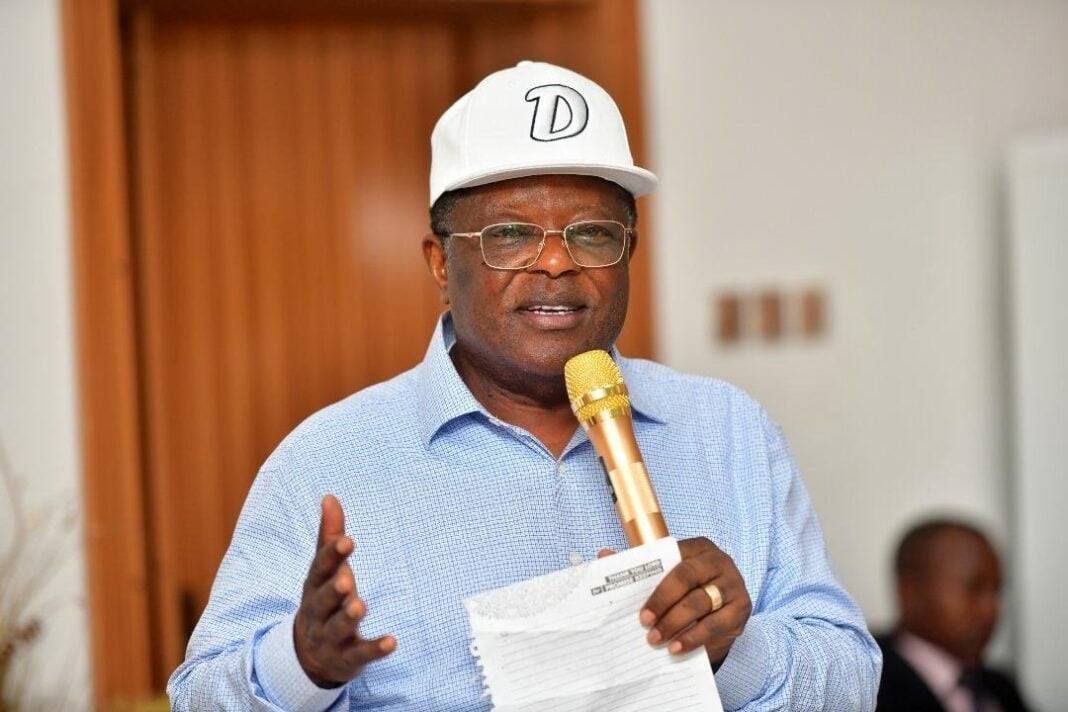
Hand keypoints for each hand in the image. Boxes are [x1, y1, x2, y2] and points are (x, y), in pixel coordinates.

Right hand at [294, 495, 395, 687]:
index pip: (320, 569)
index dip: (332, 556)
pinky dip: (375, 649)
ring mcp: (331, 637)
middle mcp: (318, 612)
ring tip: (360, 605)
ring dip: (348, 617)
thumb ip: (329, 535)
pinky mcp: (348, 658)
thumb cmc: (323, 600)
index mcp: (314, 587)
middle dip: (333, 590)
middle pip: (323, 600)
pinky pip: (360, 654)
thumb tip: (330, 496)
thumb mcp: (323, 570)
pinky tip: (392, 642)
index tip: (347, 540)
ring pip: (337, 628)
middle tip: (347, 578)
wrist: (309, 655)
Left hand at [639, 537, 750, 667]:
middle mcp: (719, 561)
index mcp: (698, 547)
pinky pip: (716, 624)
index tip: (638, 608)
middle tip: (645, 623)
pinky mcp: (742, 608)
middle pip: (687, 577)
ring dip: (675, 623)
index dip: (655, 584)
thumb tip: (604, 555)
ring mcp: (733, 584)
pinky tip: (677, 647)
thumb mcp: (667, 576)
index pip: (674, 558)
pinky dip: (694, 637)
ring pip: (701, 601)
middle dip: (662, 602)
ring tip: (656, 640)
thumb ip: (640, 566)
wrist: (721, 613)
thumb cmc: (689, 589)